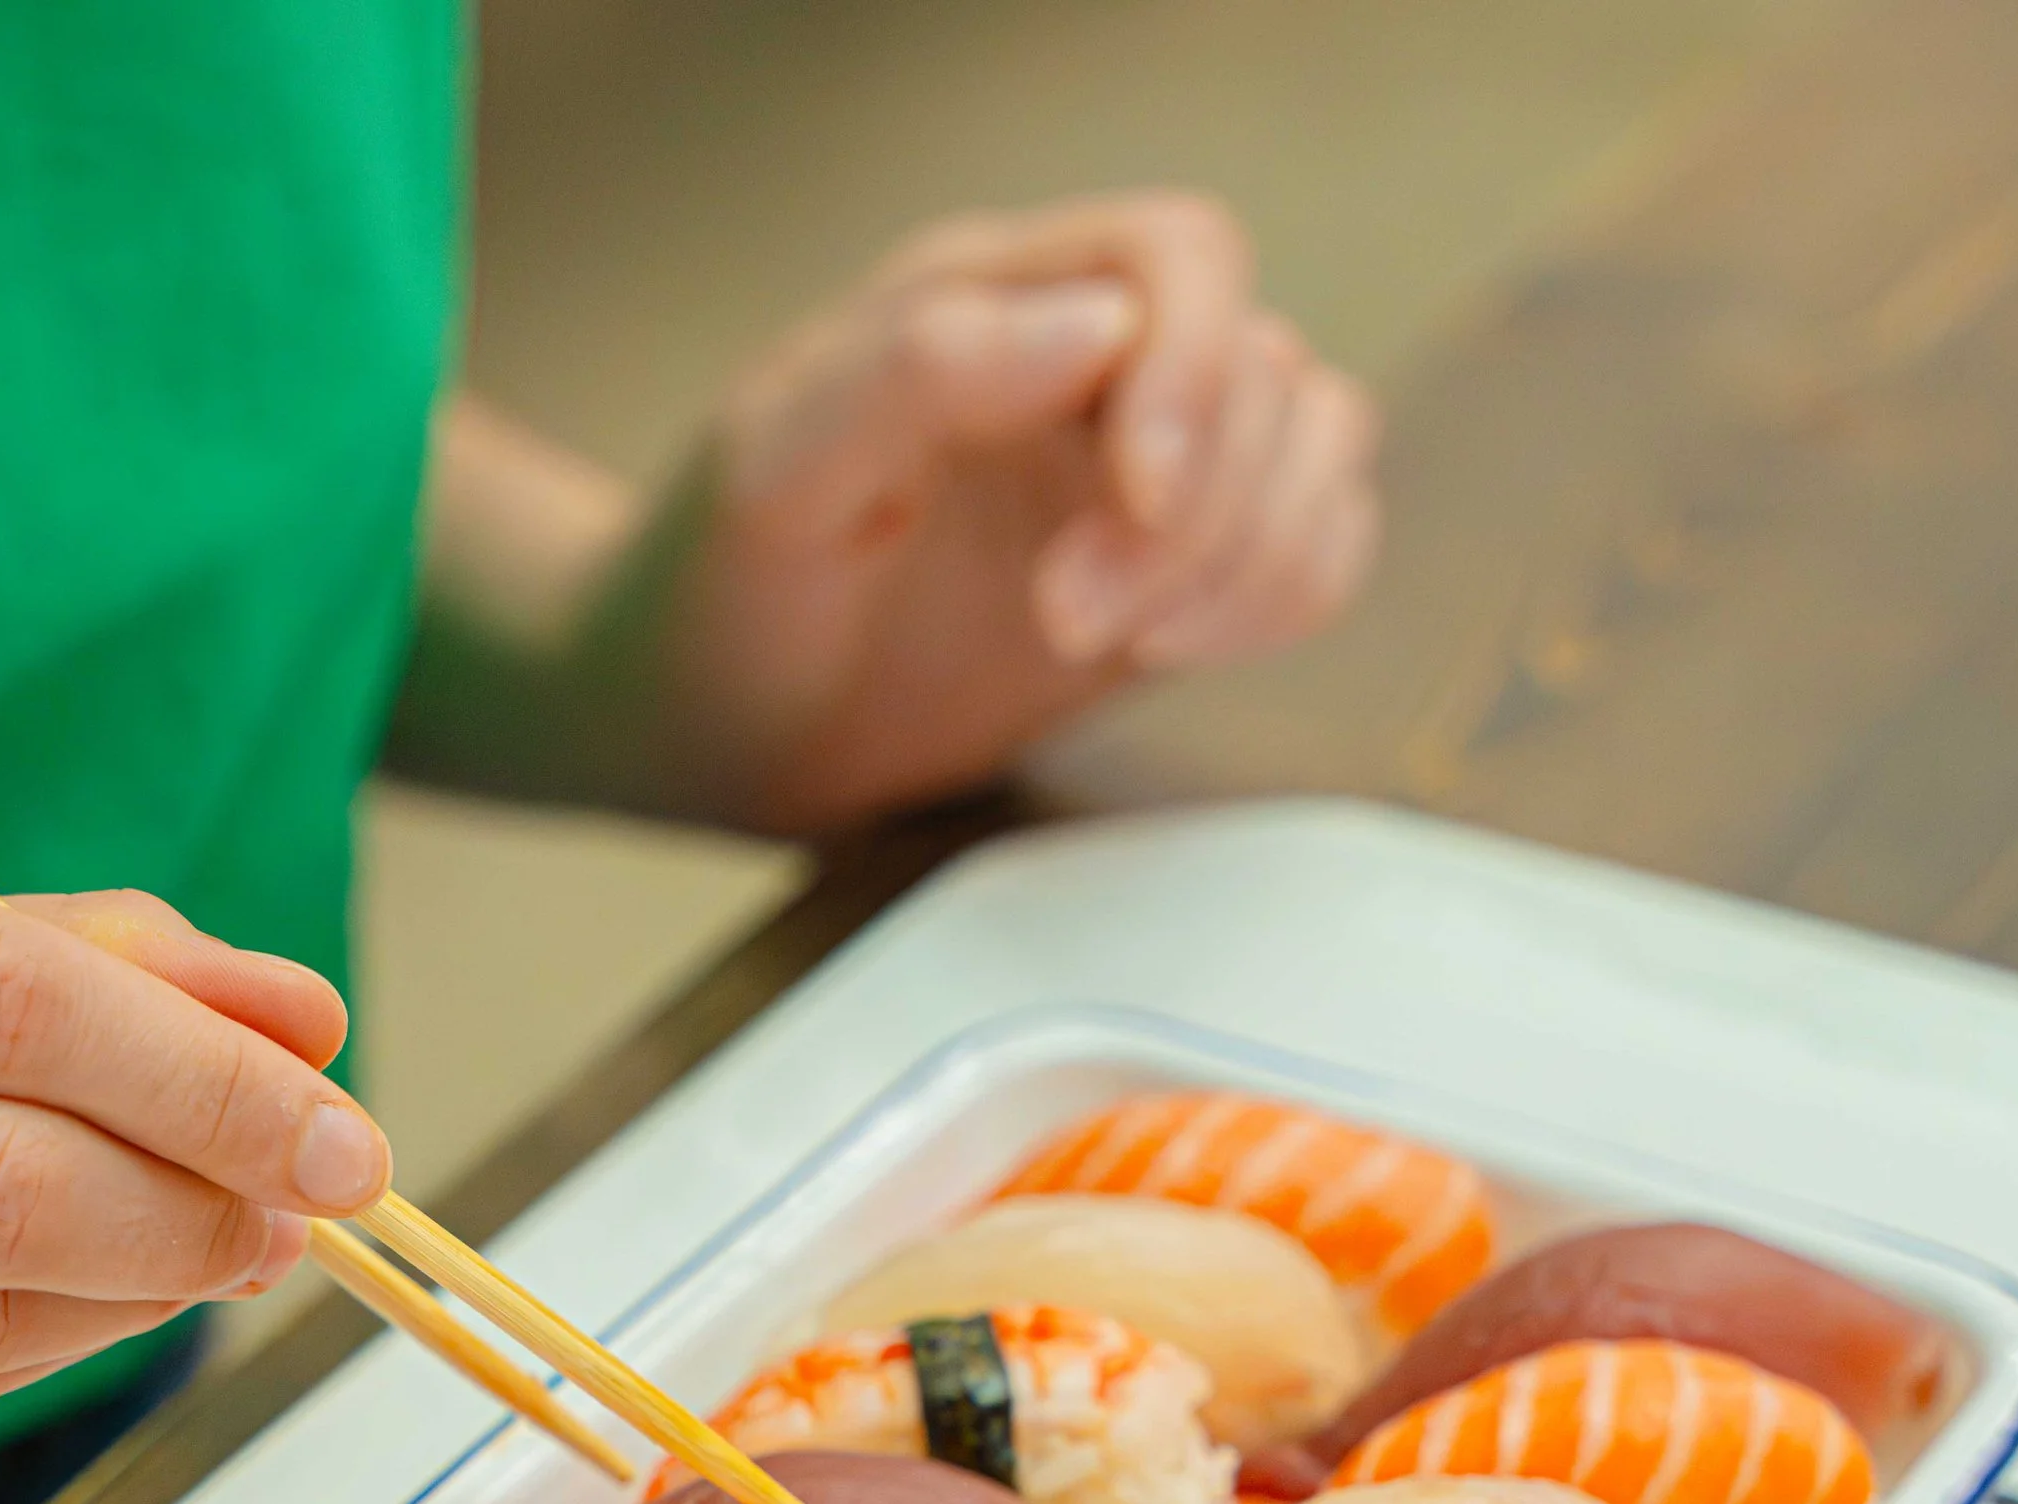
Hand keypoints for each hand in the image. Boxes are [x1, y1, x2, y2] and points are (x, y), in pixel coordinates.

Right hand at [0, 820, 388, 1503]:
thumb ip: (44, 953)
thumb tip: (297, 1012)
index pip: (4, 1008)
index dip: (209, 1079)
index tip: (343, 1127)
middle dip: (199, 1207)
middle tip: (303, 1199)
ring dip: (135, 1295)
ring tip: (210, 1240)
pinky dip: (19, 1360)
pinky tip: (64, 1300)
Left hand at [661, 193, 1380, 829]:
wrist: (703, 727)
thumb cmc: (716, 592)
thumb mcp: (776, 475)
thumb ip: (918, 371)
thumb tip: (1092, 326)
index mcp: (993, 298)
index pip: (1183, 260)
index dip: (1193, 376)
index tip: (1132, 501)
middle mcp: (1088, 368)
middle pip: (1265, 372)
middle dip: (1198, 516)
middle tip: (1068, 621)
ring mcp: (1137, 476)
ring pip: (1314, 449)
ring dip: (1246, 560)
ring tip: (1110, 644)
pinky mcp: (1169, 579)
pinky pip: (1311, 548)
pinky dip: (1283, 596)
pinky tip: (1172, 650)